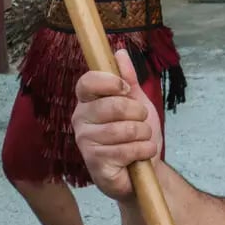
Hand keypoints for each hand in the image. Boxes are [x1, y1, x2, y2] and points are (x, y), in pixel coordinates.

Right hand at [73, 49, 162, 201]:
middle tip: (140, 123)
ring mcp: (85, 143)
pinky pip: (126, 150)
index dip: (110, 82)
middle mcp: (80, 120)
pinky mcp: (95, 164)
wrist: (143, 171)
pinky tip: (141, 155)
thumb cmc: (136, 136)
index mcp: (87, 102)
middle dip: (139, 114)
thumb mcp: (137, 102)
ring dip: (144, 135)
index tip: (126, 89)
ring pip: (125, 129)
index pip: (87, 82)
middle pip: (114, 105)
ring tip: (141, 140)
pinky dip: (143, 151)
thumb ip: (129, 79)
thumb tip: (120, 52)